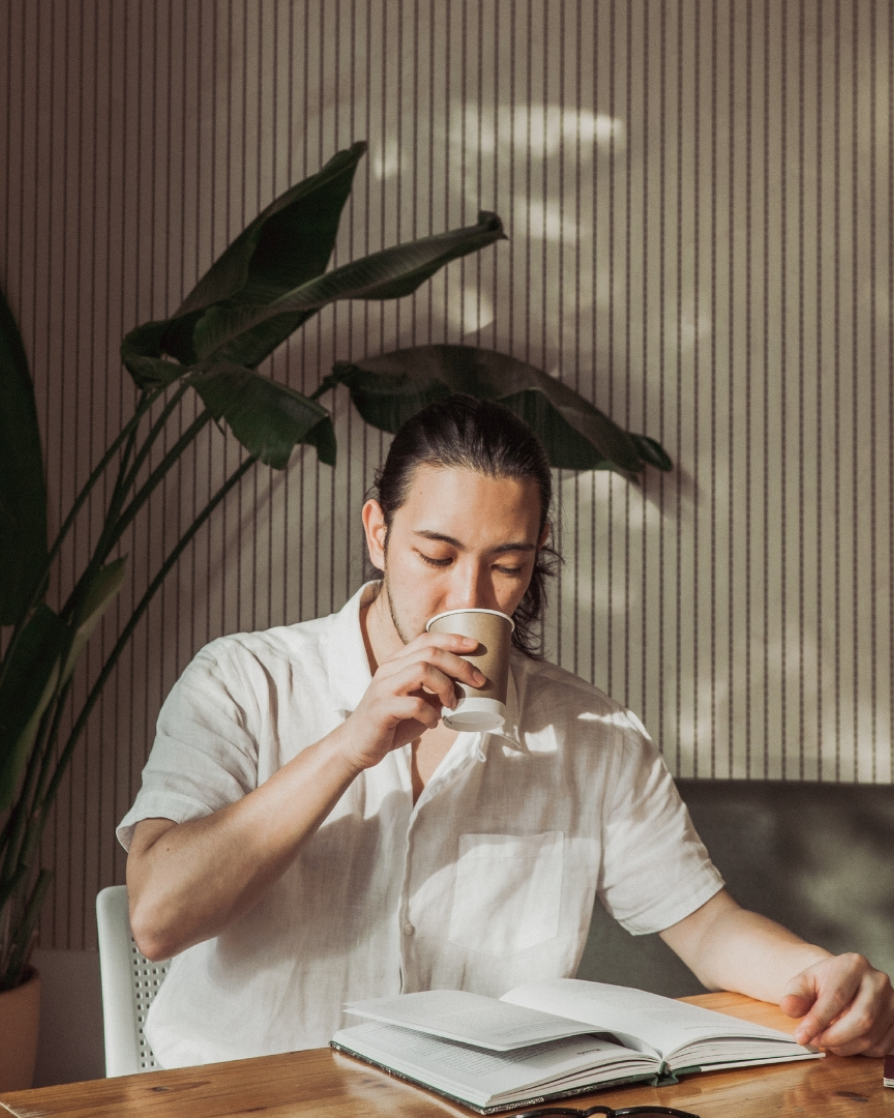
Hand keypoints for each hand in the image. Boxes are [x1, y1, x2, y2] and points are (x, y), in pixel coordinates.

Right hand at [342, 632, 483, 768]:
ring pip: (422, 670)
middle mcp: (389, 669)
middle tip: (478, 681)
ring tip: (452, 704)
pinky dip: (431, 714)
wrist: (357, 744)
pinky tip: (434, 723)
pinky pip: (414, 704)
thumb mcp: (417, 700)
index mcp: (397, 662)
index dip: (453, 639)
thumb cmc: (392, 722)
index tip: (475, 645)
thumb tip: (467, 687)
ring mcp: (384, 688)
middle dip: (460, 665)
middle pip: (430, 652)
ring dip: (445, 687)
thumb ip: (435, 690)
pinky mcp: (381, 709)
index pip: (426, 639)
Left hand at [781, 953, 893, 1055]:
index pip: (836, 996)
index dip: (817, 1020)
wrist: (841, 983)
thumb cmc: (821, 984)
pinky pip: (882, 1046)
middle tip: (815, 1042)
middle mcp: (878, 980)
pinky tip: (845, 1043)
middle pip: (861, 1019)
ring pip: (872, 1036)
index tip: (801, 1036)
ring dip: (845, 1047)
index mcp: (853, 964)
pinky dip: (861, 1051)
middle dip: (834, 1037)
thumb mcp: (802, 984)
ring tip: (826, 1041)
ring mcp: (892, 1001)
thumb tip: (788, 1005)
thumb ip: (794, 995)